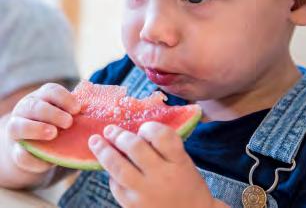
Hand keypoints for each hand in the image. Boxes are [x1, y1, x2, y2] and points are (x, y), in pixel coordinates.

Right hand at [5, 83, 80, 173]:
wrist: (42, 147)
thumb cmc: (62, 125)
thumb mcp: (70, 115)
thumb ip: (81, 114)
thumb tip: (107, 113)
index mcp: (43, 97)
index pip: (51, 91)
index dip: (64, 98)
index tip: (77, 109)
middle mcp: (26, 109)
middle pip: (34, 106)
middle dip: (52, 113)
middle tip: (68, 122)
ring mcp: (17, 129)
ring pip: (17, 126)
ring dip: (36, 129)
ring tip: (53, 133)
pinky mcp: (16, 152)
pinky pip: (20, 154)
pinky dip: (32, 157)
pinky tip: (46, 159)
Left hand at [89, 122, 226, 207]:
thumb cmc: (188, 187)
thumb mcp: (184, 163)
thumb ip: (165, 148)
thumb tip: (137, 133)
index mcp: (179, 162)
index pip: (161, 136)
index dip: (149, 128)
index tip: (143, 127)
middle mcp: (162, 176)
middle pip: (135, 148)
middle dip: (120, 135)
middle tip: (110, 130)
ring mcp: (145, 192)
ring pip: (118, 167)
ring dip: (104, 151)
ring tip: (95, 141)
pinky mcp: (132, 205)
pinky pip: (115, 185)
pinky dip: (111, 174)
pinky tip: (109, 167)